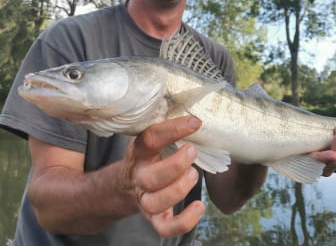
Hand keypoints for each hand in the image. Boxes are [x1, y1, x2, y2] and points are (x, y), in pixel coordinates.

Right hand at [119, 116, 204, 237]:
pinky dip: (184, 221)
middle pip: (151, 177)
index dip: (172, 129)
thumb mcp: (151, 140)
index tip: (195, 122)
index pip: (150, 139)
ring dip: (179, 189)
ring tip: (194, 174)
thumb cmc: (149, 157)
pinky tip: (199, 206)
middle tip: (193, 151)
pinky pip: (165, 228)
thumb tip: (197, 116)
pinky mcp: (154, 218)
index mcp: (139, 152)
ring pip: (156, 202)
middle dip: (175, 165)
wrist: (126, 185)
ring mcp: (145, 199)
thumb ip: (167, 131)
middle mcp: (139, 177)